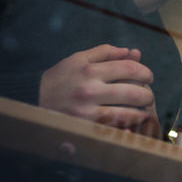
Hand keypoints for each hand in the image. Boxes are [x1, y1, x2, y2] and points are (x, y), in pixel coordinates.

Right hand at [38, 44, 155, 129]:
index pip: (128, 68)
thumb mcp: (79, 59)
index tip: (148, 77)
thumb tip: (133, 52)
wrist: (32, 101)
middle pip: (131, 92)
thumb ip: (106, 53)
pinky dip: (126, 128)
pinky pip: (111, 130)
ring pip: (125, 113)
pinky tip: (132, 124)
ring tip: (144, 110)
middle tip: (148, 95)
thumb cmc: (60, 77)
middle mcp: (89, 90)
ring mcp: (86, 111)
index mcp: (89, 70)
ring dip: (140, 112)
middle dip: (146, 94)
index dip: (144, 71)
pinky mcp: (83, 127)